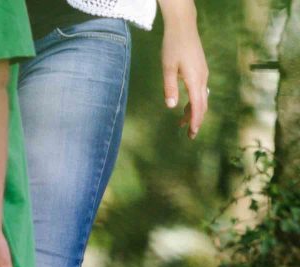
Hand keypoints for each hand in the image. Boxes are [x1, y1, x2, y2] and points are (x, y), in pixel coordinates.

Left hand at [161, 22, 208, 138]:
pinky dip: (194, 101)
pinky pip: (199, 90)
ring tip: (181, 123)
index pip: (197, 106)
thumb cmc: (173, 47)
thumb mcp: (167, 68)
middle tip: (190, 136)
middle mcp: (202, 78)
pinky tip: (185, 105)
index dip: (195, 121)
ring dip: (193, 111)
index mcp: (195, 80)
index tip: (192, 133)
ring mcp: (202, 74)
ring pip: (201, 97)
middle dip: (196, 120)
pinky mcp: (200, 70)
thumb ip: (169, 88)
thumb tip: (171, 107)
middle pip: (202, 104)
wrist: (183, 28)